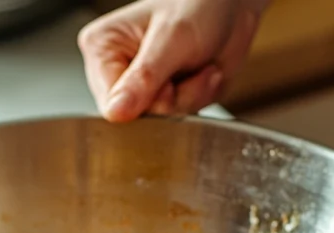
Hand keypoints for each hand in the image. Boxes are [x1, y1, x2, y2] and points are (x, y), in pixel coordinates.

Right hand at [78, 0, 266, 121]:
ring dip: (191, 98)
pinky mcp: (161, 97)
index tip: (169, 81)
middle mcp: (114, 70)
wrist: (231, 7)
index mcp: (102, 48)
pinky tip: (203, 76)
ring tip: (200, 68)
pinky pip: (177, 119)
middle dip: (173, 100)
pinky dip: (199, 101)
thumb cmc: (199, 6)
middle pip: (136, 117)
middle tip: (188, 68)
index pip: (111, 105)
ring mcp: (139, 86)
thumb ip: (144, 78)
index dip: (146, 104)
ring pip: (161, 120)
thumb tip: (115, 113)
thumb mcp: (172, 39)